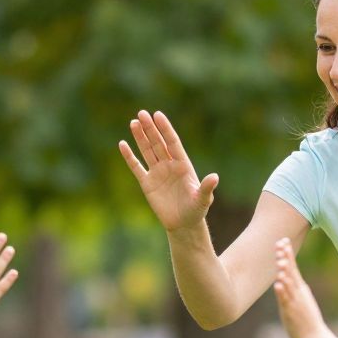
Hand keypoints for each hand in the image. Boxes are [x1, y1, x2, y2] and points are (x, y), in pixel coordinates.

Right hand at [118, 110, 219, 232]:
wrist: (183, 224)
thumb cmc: (196, 210)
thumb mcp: (203, 199)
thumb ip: (206, 188)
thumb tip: (214, 177)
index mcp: (183, 164)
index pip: (172, 142)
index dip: (165, 129)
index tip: (157, 115)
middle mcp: (169, 165)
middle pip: (158, 143)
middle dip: (150, 128)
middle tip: (142, 113)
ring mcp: (157, 173)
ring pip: (147, 151)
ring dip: (140, 137)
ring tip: (133, 122)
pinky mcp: (147, 183)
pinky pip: (136, 167)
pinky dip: (129, 156)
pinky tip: (122, 144)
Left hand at [272, 237, 329, 337]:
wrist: (314, 336)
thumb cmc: (305, 319)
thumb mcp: (299, 300)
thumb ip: (291, 291)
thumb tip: (284, 281)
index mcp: (300, 288)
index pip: (293, 267)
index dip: (287, 254)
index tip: (283, 241)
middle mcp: (298, 292)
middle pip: (291, 271)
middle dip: (286, 257)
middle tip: (281, 243)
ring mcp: (295, 301)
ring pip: (289, 284)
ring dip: (285, 272)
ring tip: (280, 261)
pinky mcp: (291, 311)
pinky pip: (285, 300)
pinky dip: (282, 292)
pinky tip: (278, 283)